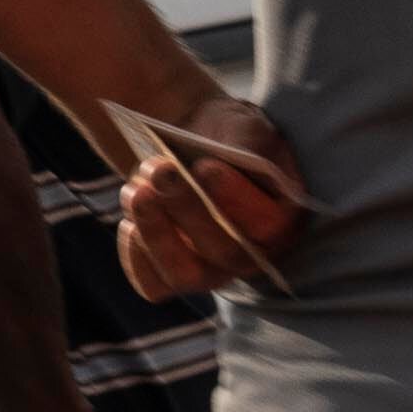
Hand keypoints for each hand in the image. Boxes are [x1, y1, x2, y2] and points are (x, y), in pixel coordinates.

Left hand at [112, 101, 303, 301]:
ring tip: (136, 191)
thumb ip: (250, 143)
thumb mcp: (244, 126)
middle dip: (188, 209)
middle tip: (161, 170)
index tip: (205, 166)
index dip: (236, 200)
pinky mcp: (171, 278)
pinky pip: (152, 286)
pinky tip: (129, 221)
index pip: (269, 225)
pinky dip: (135, 255)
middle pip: (225, 251)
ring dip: (156, 233)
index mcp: (282, 218)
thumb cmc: (224, 135)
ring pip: (186, 275)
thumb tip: (240, 160)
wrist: (186, 143)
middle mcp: (251, 255)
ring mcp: (211, 272)